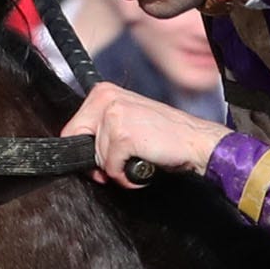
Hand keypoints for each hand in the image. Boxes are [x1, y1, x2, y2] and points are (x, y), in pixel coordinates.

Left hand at [77, 81, 223, 185]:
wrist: (196, 141)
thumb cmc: (167, 134)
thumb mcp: (129, 118)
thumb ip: (103, 126)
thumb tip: (81, 147)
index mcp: (104, 92)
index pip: (73, 127)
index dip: (85, 150)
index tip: (102, 160)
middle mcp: (106, 99)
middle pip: (79, 142)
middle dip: (99, 162)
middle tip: (122, 164)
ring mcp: (114, 116)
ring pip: (97, 158)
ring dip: (116, 169)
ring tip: (139, 161)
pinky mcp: (122, 136)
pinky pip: (111, 168)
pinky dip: (126, 176)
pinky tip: (143, 166)